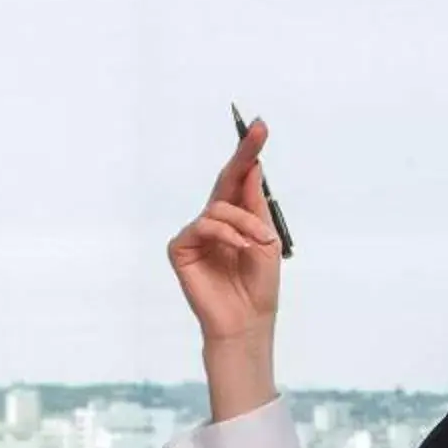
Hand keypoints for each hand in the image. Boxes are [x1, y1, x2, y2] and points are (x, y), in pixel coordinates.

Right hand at [167, 118, 284, 348]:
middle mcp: (214, 220)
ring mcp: (196, 234)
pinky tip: (239, 248)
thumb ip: (255, 205)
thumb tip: (252, 167)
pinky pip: (203, 226)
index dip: (249, 153)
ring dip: (244, 222)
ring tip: (258, 243)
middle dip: (243, 155)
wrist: (247, 320)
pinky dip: (225, 233)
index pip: (241, 180)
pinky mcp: (181, 249)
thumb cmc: (259, 285)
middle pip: (225, 180)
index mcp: (237, 217)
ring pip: (219, 208)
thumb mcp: (266, 239)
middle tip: (257, 131)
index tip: (260, 127)